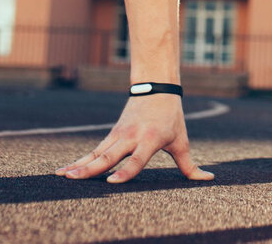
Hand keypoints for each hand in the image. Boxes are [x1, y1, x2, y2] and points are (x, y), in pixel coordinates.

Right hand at [54, 93, 213, 183]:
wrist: (156, 88)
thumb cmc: (171, 118)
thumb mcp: (181, 140)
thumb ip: (190, 165)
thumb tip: (209, 179)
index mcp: (150, 140)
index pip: (136, 160)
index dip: (125, 172)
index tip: (112, 183)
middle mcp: (131, 138)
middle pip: (108, 156)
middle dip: (90, 169)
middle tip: (74, 180)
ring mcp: (118, 136)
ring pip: (95, 154)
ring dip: (79, 166)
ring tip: (62, 177)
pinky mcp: (110, 137)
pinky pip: (92, 152)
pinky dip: (78, 162)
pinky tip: (64, 172)